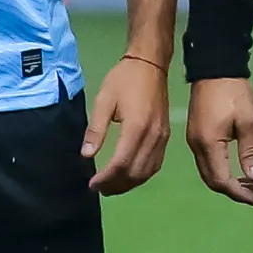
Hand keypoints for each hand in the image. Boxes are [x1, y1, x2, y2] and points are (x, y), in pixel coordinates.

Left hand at [83, 53, 169, 195]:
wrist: (150, 64)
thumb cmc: (124, 79)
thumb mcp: (104, 100)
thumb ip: (95, 129)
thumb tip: (86, 154)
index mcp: (136, 128)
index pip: (121, 164)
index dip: (105, 178)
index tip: (91, 183)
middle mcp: (152, 137)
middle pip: (135, 173)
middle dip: (115, 185)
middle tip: (98, 188)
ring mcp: (162, 138)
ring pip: (147, 172)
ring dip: (129, 184)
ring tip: (111, 186)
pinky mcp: (165, 137)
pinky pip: (155, 164)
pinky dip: (142, 175)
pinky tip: (129, 176)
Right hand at [186, 74, 252, 203]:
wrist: (214, 67)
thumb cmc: (234, 91)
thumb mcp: (248, 121)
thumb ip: (250, 151)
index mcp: (209, 144)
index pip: (222, 180)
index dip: (239, 193)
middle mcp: (196, 146)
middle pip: (212, 180)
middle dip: (233, 191)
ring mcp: (193, 139)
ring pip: (207, 172)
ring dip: (226, 181)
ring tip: (249, 183)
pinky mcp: (195, 133)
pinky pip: (205, 161)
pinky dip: (219, 170)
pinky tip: (233, 167)